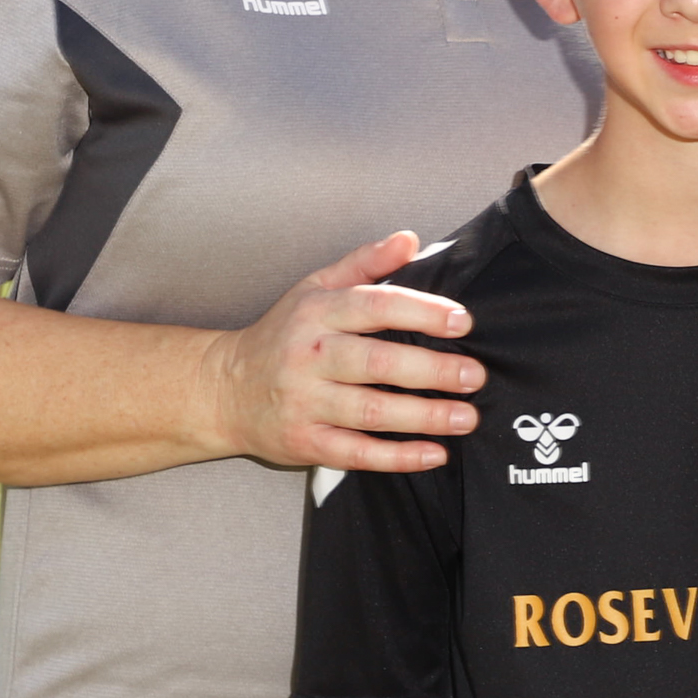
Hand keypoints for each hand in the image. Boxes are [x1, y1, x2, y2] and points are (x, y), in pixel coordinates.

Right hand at [199, 232, 484, 471]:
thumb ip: (365, 264)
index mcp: (318, 312)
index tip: (463, 321)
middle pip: (378, 362)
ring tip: (467, 416)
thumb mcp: (315, 288)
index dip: (422, 311)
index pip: (376, 306)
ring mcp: (305, 402)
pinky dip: (397, 457)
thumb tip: (410, 240)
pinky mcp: (302, 442)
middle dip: (432, 370)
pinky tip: (434, 453)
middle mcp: (310, 355)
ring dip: (424, 416)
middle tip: (475, 376)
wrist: (222, 390)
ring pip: (371, 410)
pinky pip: (356, 452)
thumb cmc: (283, 334)